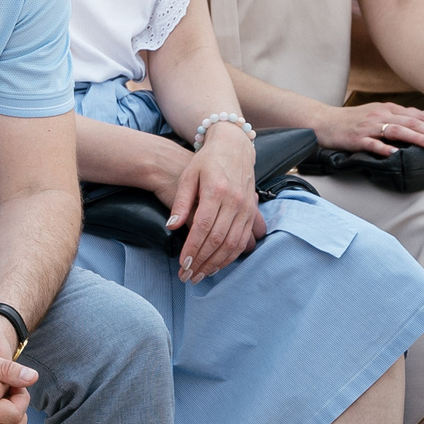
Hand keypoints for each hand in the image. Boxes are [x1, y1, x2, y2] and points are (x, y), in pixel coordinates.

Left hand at [166, 125, 263, 282]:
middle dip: (202, 261)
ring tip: (200, 276)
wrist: (234, 147)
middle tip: (187, 277)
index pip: (203, 227)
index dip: (193, 248)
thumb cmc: (206, 161)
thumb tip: (172, 226)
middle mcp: (235, 201)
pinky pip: (244, 240)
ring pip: (233, 243)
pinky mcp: (251, 212)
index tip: (182, 264)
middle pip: (218, 239)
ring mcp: (246, 208)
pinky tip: (217, 265)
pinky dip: (231, 256)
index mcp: (217, 191)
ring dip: (216, 263)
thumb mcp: (188, 176)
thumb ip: (181, 202)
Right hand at [316, 99, 423, 155]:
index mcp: (387, 109)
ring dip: (416, 137)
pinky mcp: (356, 138)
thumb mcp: (379, 112)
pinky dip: (384, 148)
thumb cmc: (352, 120)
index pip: (417, 116)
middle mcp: (380, 115)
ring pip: (396, 130)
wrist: (323, 121)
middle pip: (411, 122)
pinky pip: (372, 143)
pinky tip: (396, 154)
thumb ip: (402, 114)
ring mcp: (368, 127)